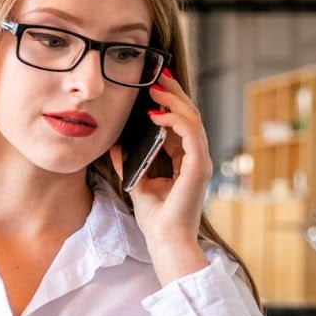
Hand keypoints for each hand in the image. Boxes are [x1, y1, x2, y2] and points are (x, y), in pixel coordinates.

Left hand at [108, 70, 211, 268]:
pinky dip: (174, 121)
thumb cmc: (156, 219)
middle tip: (158, 75)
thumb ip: (129, 163)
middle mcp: (196, 158)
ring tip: (155, 90)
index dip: (169, 104)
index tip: (153, 87)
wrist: (165, 240)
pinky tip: (156, 116)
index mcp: (185, 161)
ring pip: (193, 120)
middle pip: (190, 116)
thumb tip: (114, 144)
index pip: (181, 125)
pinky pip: (191, 134)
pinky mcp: (199, 167)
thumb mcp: (137, 183)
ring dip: (174, 102)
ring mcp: (200, 162)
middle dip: (174, 94)